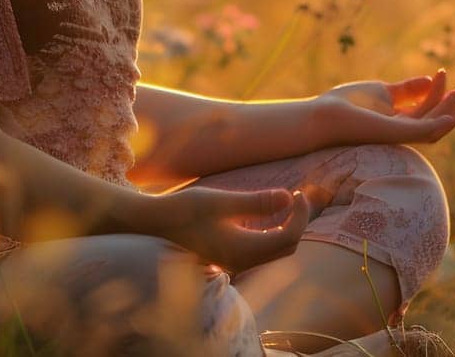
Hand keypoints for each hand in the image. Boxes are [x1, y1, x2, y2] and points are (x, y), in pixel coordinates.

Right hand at [156, 184, 324, 273]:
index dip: (300, 215)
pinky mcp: (228, 256)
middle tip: (298, 196)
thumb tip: (289, 198)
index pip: (288, 237)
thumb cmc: (184, 209)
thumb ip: (256, 202)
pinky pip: (261, 248)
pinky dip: (272, 231)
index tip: (298, 192)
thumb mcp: (221, 202)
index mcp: (243, 250)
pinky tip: (268, 213)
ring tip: (288, 202)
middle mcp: (242, 261)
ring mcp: (235, 261)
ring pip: (274, 249)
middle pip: (285, 247)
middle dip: (297, 222)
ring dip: (286, 227)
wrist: (154, 224)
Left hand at [316, 67, 454, 146]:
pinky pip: (423, 132)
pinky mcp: (395, 134)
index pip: (422, 111)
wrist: (325, 116)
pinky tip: (452, 114)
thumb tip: (429, 79)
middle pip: (430, 120)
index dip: (435, 94)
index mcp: (395, 122)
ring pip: (431, 127)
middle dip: (446, 107)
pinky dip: (440, 123)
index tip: (440, 72)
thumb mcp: (383, 91)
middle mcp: (399, 131)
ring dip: (447, 113)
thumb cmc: (348, 104)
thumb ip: (406, 89)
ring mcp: (398, 135)